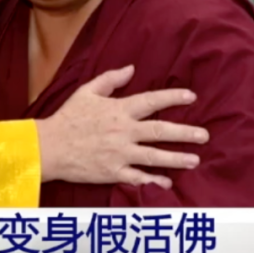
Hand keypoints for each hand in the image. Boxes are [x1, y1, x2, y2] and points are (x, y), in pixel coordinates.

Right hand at [35, 65, 208, 188]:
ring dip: (177, 158)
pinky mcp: (113, 172)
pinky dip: (154, 181)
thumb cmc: (67, 118)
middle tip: (204, 135)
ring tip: (195, 159)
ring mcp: (119, 154)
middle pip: (161, 131)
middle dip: (186, 133)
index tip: (192, 96)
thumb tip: (131, 68)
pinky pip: (138, 178)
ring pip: (155, 156)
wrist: (49, 146)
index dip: (173, 97)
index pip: (152, 101)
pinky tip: (167, 183)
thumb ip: (110, 79)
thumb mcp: (86, 92)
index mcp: (118, 110)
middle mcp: (123, 131)